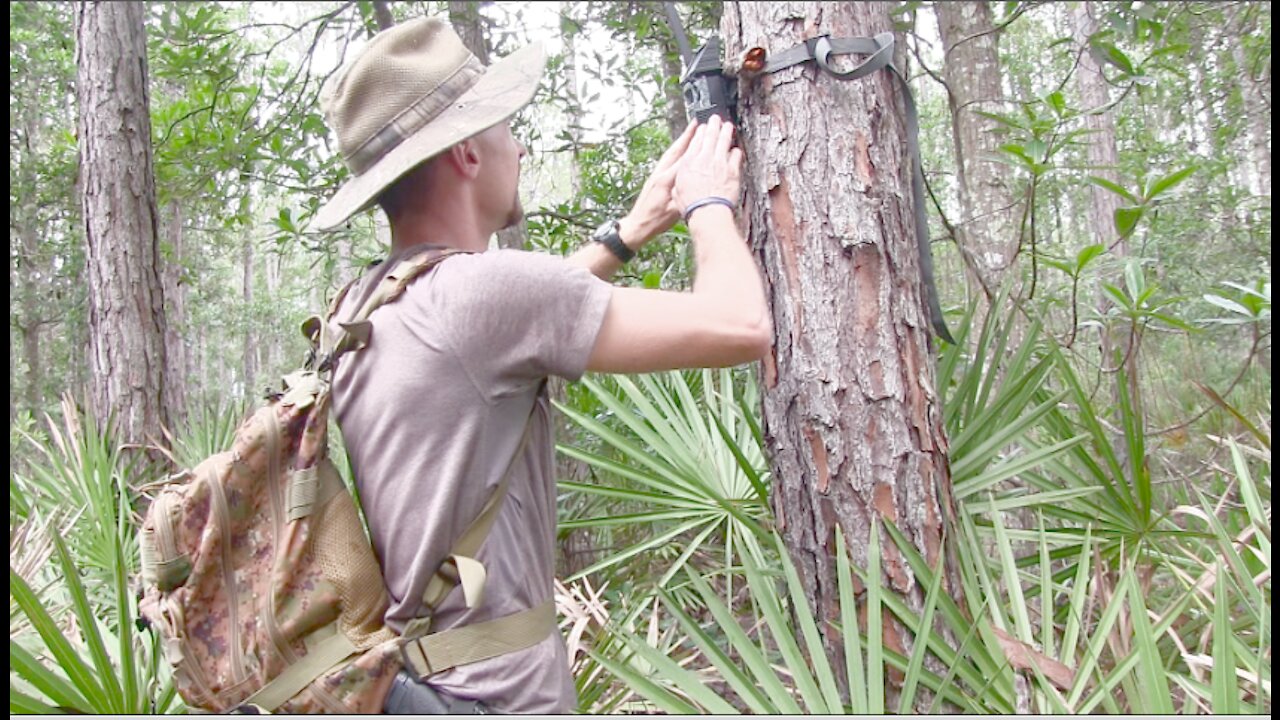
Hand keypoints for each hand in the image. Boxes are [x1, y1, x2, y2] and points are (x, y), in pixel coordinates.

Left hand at [618, 121, 697, 247]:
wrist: (637, 225)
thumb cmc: (655, 221)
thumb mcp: (674, 212)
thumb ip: (685, 197)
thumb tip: (698, 186)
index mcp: (665, 181)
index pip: (683, 160)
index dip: (694, 146)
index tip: (703, 135)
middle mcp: (660, 174)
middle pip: (676, 150)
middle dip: (687, 136)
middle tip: (697, 123)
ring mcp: (656, 174)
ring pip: (670, 153)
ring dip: (681, 141)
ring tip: (690, 130)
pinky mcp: (654, 177)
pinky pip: (667, 159)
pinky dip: (675, 151)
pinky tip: (680, 149)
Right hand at [672, 114, 742, 211]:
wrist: (707, 211)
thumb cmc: (691, 205)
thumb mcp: (677, 189)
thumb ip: (681, 177)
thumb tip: (682, 176)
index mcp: (689, 162)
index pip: (695, 140)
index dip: (700, 132)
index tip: (702, 127)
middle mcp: (704, 159)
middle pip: (710, 136)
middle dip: (713, 125)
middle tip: (716, 119)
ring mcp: (720, 163)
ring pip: (724, 141)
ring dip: (726, 132)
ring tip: (728, 126)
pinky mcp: (732, 171)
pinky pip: (736, 156)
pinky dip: (735, 151)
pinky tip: (736, 150)